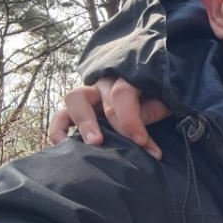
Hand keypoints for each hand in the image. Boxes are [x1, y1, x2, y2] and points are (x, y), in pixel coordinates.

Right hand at [48, 77, 169, 158]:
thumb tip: (139, 125)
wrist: (148, 90)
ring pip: (75, 98)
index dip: (132, 120)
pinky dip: (59, 129)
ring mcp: (90, 93)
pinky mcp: (77, 109)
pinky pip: (61, 115)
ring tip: (93, 144)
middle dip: (114, 122)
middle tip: (126, 143)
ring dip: (83, 122)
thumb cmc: (157, 97)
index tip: (143, 143)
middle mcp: (107, 82)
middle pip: (105, 94)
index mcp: (129, 76)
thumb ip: (154, 109)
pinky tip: (63, 145)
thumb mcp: (163, 100)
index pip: (123, 93)